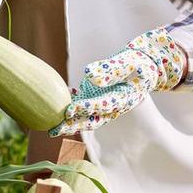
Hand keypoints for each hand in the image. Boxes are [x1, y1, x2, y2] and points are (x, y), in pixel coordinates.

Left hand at [49, 28, 186, 135]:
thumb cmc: (136, 62)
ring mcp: (103, 104)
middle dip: (72, 125)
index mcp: (123, 99)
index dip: (86, 108)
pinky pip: (81, 105)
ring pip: (84, 117)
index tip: (70, 110)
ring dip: (68, 122)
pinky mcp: (96, 99)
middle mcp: (112, 106)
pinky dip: (69, 105)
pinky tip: (54, 101)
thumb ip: (112, 69)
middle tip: (53, 131)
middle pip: (91, 119)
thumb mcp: (129, 62)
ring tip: (49, 127)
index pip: (102, 105)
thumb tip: (89, 75)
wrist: (142, 66)